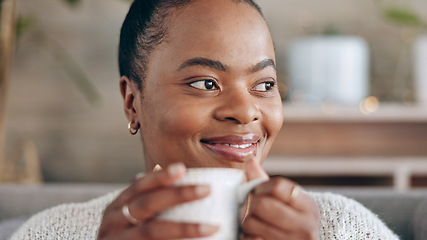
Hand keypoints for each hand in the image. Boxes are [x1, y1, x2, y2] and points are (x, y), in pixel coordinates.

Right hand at [97, 163, 218, 239]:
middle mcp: (113, 222)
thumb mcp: (127, 217)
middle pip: (147, 204)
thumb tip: (163, 169)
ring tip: (211, 227)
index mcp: (116, 207)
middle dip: (178, 195)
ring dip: (184, 228)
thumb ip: (144, 199)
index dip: (160, 177)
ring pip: (152, 232)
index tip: (182, 169)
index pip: (139, 186)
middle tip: (206, 189)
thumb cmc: (124, 238)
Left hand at [241, 159, 319, 239]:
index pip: (278, 186)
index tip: (260, 191)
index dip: (262, 186)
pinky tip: (256, 236)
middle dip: (252, 205)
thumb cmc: (290, 224)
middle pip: (261, 204)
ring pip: (250, 222)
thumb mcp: (286, 202)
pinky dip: (247, 237)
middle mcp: (305, 226)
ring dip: (247, 223)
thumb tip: (248, 160)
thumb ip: (265, 181)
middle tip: (255, 209)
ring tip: (257, 224)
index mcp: (308, 207)